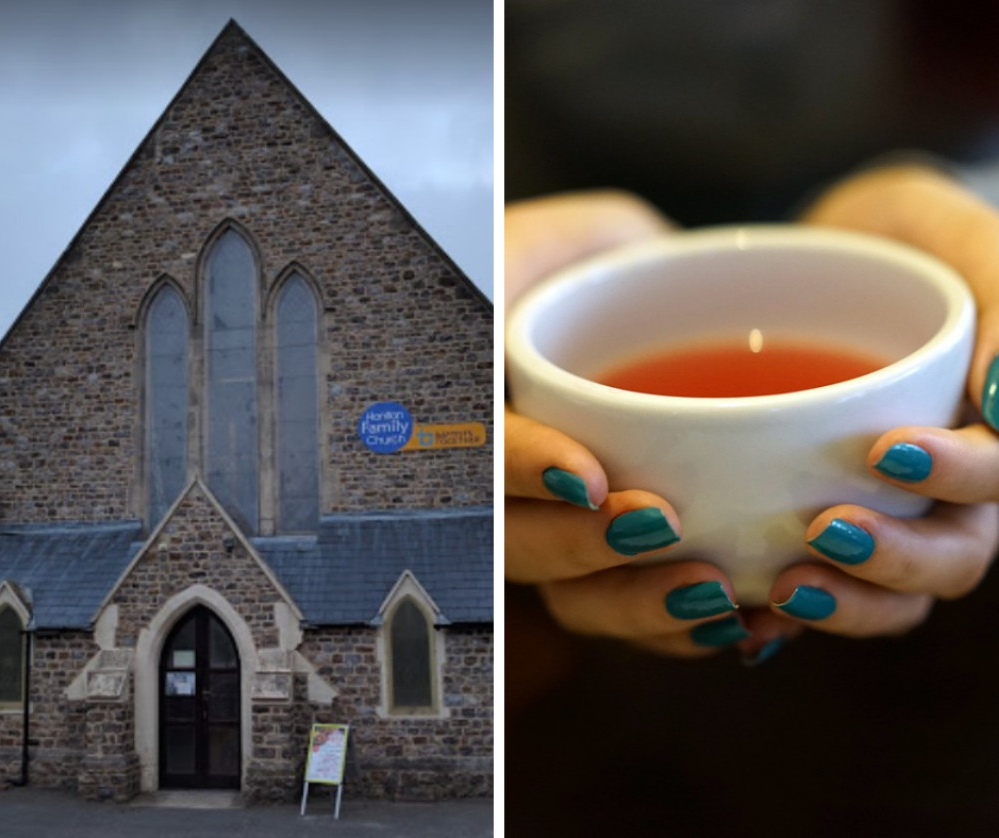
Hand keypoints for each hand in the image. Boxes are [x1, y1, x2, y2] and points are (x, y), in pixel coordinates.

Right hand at [506, 191, 758, 658]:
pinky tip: (746, 623)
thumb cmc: (592, 270)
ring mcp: (575, 527)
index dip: (523, 473)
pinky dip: (689, 630)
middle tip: (656, 524)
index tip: (584, 475)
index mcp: (483, 412)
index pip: (480, 452)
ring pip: (578, 596)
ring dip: (640, 606)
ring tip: (716, 595)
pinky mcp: (635, 558)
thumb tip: (496, 283)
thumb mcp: (547, 245)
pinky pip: (645, 615)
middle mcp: (519, 484)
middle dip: (581, 547)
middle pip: (520, 543)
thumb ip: (510, 261)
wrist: (669, 300)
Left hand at [754, 165, 998, 639]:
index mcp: (987, 429)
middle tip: (823, 531)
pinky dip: (785, 607)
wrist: (809, 255)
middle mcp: (947, 486)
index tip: (888, 450)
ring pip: (889, 594)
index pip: (996, 481)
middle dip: (896, 561)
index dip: (958, 479)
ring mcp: (884, 511)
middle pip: (950, 558)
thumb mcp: (946, 229)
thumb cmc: (893, 235)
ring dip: (845, 603)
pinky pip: (814, 584)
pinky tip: (743, 609)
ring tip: (780, 588)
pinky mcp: (815, 521)